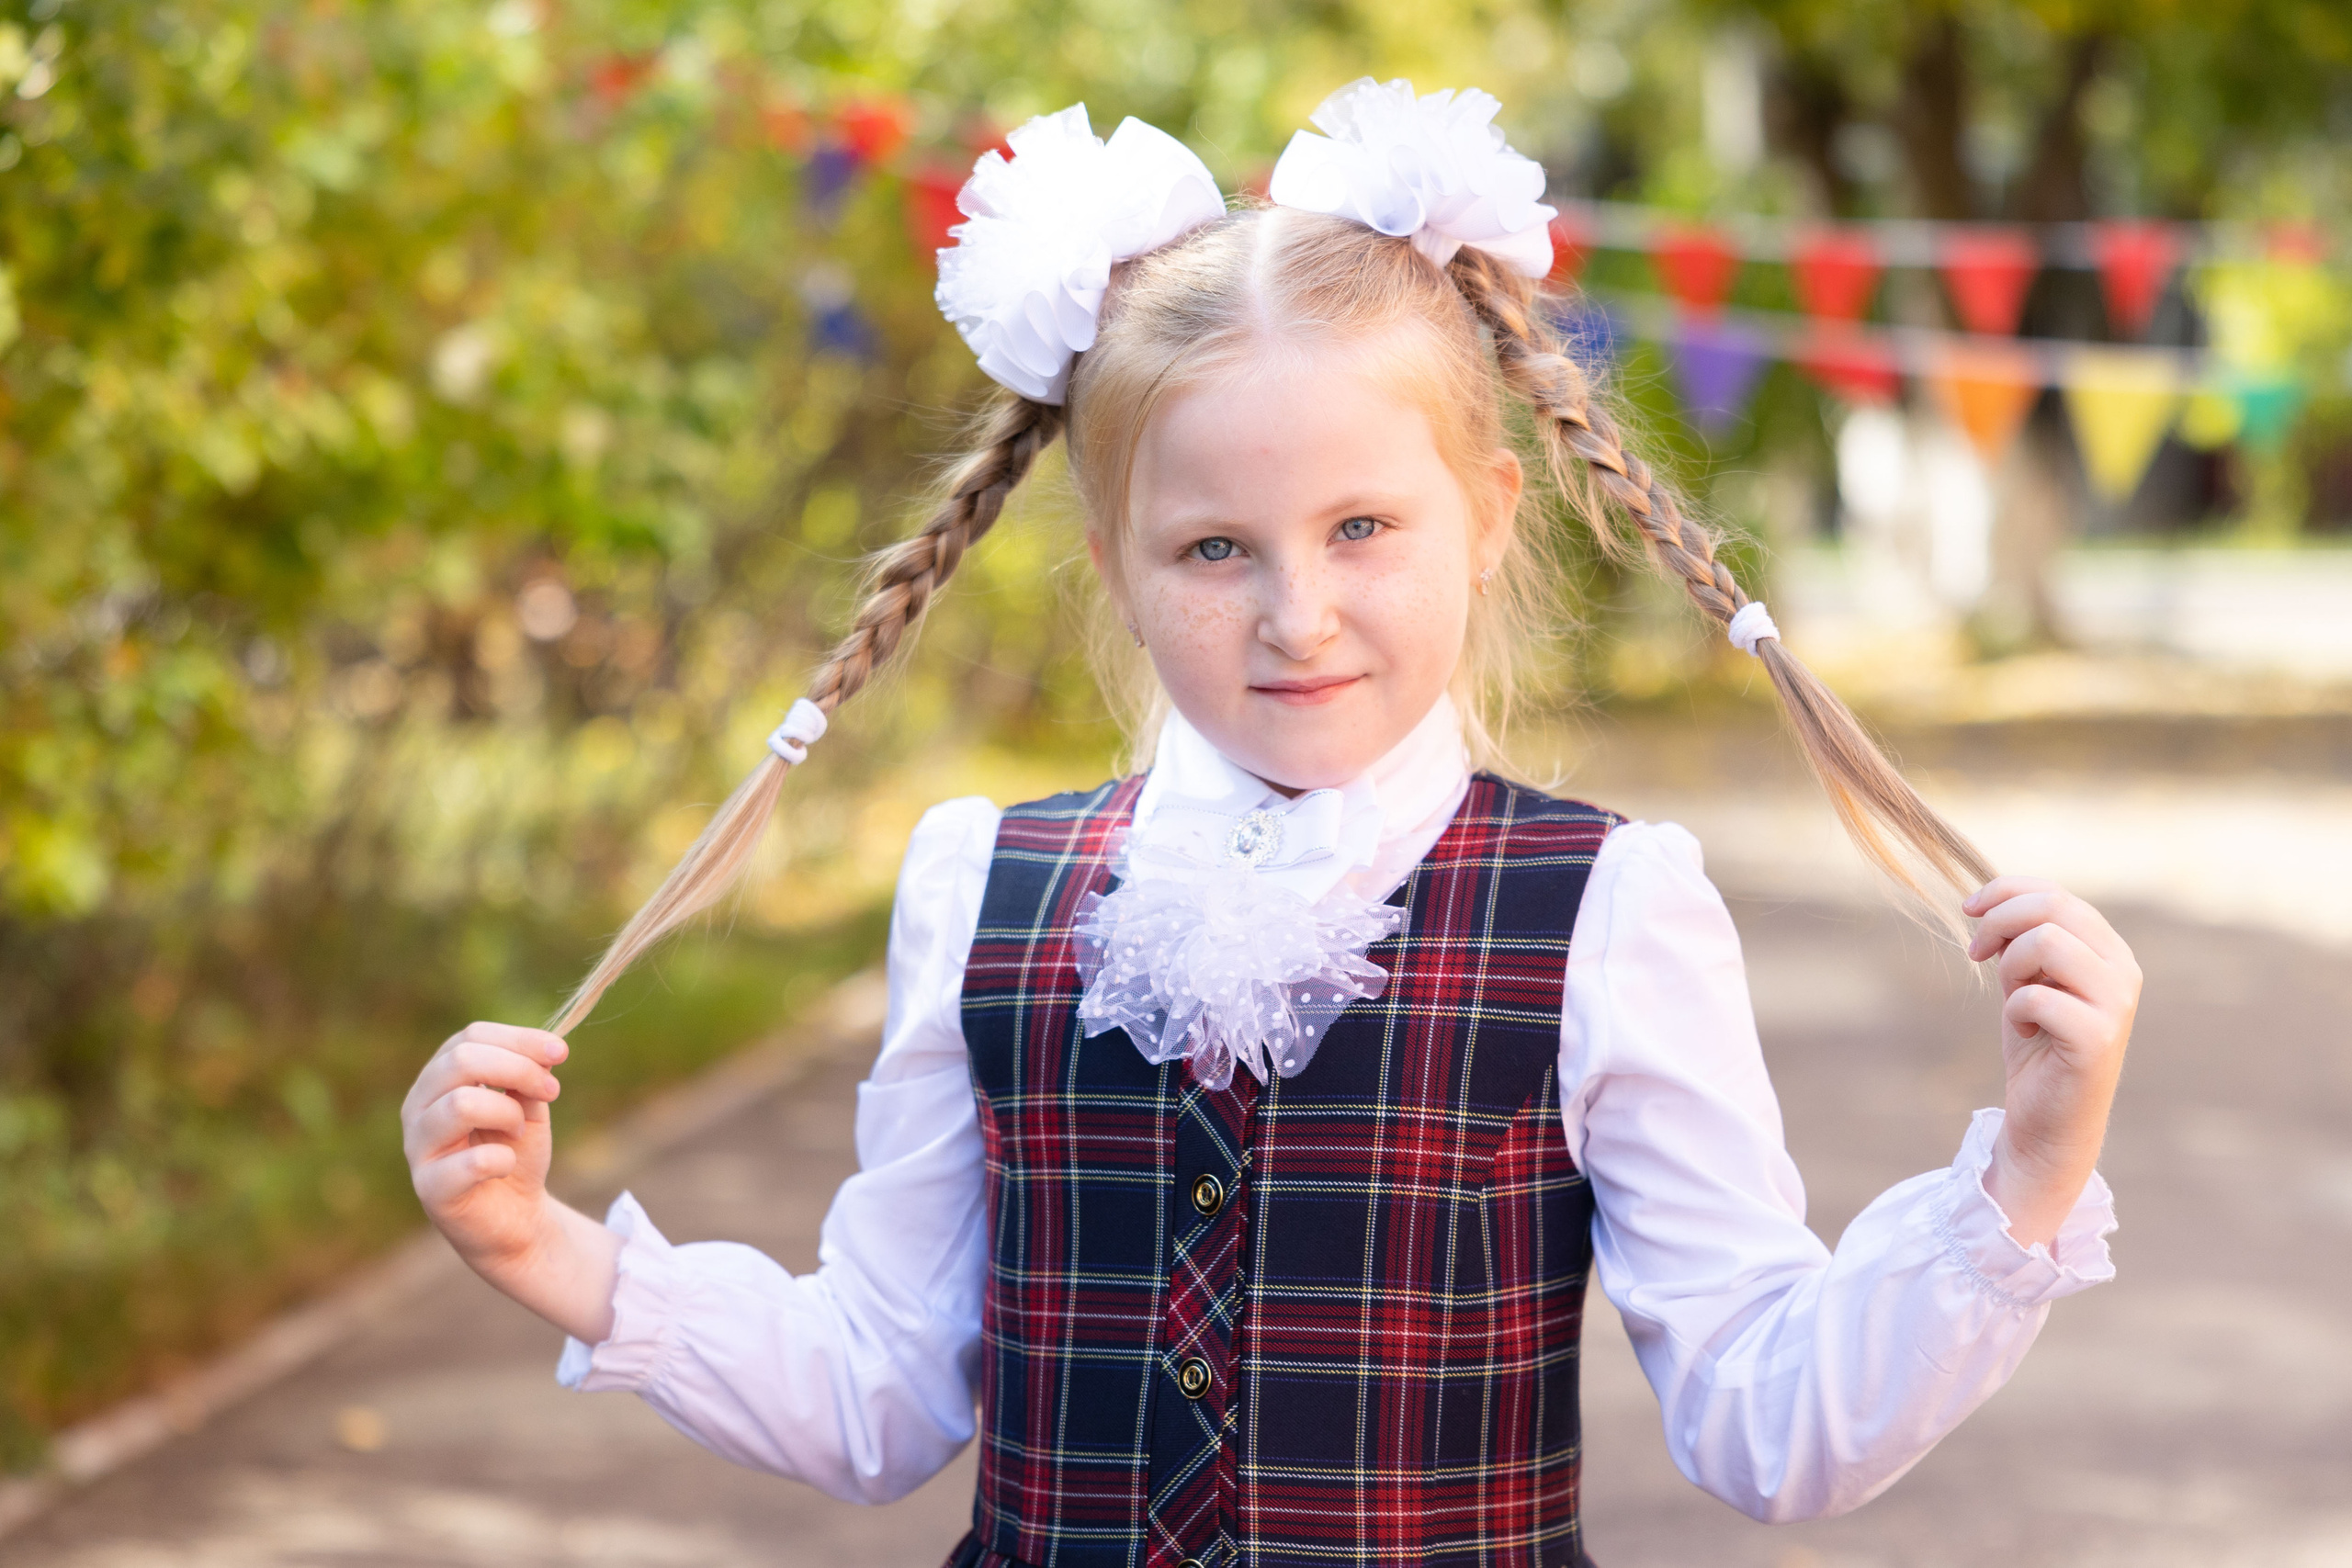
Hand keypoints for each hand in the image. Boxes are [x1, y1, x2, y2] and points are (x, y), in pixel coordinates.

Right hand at [401, 1022, 619, 1340]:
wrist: (515, 1216)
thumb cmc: (515, 1152)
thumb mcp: (529, 1104)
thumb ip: (531, 1075)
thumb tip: (547, 1049)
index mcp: (438, 1078)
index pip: (469, 1037)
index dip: (520, 1040)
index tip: (561, 1053)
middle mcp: (418, 1107)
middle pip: (461, 1061)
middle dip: (519, 1070)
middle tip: (552, 1092)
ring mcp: (418, 1148)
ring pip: (460, 1104)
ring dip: (507, 1113)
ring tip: (519, 1131)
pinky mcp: (431, 1189)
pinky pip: (470, 1161)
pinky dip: (503, 1158)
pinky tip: (507, 1165)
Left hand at [1963, 877, 2141, 1249]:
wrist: (2047, 1120)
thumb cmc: (2037, 1046)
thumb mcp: (2027, 980)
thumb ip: (2023, 940)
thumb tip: (1989, 900)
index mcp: (2109, 951)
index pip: (2058, 895)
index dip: (2005, 892)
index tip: (1968, 910)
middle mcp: (2123, 971)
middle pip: (2054, 908)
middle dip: (2000, 921)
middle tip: (1977, 952)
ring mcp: (2116, 1005)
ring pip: (2047, 942)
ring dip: (2011, 966)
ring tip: (2014, 997)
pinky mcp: (2098, 1039)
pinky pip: (2037, 997)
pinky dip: (2016, 1010)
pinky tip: (2026, 1032)